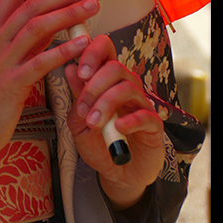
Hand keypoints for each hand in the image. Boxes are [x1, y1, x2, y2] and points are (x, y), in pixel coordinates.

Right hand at [0, 0, 95, 160]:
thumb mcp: (0, 61)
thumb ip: (25, 40)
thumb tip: (52, 20)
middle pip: (30, 6)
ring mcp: (0, 62)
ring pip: (37, 27)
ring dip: (68, 14)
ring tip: (92, 8)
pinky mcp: (10, 85)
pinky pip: (40, 61)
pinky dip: (63, 50)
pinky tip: (83, 43)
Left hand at [63, 36, 167, 201]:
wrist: (118, 173)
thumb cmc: (98, 143)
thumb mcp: (79, 121)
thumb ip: (76, 97)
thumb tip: (70, 68)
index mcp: (107, 81)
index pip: (106, 50)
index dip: (92, 53)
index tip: (79, 71)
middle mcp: (127, 87)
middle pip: (116, 67)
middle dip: (94, 86)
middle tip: (82, 108)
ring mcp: (142, 104)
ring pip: (127, 88)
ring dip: (105, 104)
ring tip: (93, 124)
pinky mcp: (153, 125)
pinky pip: (144, 115)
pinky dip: (128, 120)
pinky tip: (117, 128)